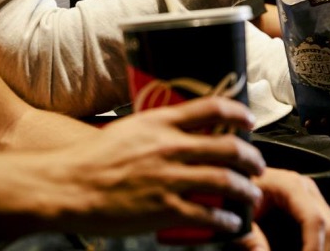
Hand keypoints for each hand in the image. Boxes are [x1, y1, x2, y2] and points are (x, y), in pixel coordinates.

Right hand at [57, 96, 264, 236]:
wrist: (72, 184)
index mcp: (158, 122)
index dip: (238, 112)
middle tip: (257, 164)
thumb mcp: (127, 129)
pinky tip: (230, 223)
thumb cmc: (94, 157)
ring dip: (246, 190)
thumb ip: (155, 130)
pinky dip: (227, 220)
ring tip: (251, 194)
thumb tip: (178, 132)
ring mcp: (169, 178)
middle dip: (252, 157)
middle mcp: (169, 146)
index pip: (211, 108)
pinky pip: (209, 215)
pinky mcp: (166, 209)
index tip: (249, 119)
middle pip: (228, 147)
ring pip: (226, 181)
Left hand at [243, 167, 329, 250]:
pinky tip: (319, 250)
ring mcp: (313, 196)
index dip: (314, 247)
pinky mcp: (315, 206)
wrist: (233, 182)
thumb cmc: (236, 194)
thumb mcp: (239, 214)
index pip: (315, 219)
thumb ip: (250, 237)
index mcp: (289, 184)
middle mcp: (306, 187)